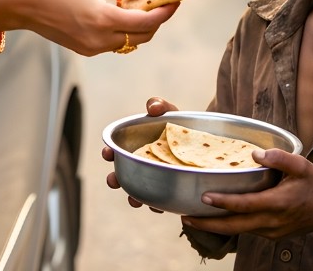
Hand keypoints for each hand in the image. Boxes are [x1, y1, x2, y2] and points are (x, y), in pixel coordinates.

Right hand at [0, 0, 177, 55]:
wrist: (20, 3)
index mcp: (102, 19)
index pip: (148, 22)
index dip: (166, 11)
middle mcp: (99, 39)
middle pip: (143, 36)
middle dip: (157, 19)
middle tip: (162, 0)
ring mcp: (92, 48)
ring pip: (130, 42)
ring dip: (141, 25)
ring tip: (142, 3)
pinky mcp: (85, 50)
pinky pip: (114, 42)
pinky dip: (124, 29)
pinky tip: (121, 11)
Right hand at [102, 97, 179, 211]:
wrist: (205, 141)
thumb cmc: (181, 125)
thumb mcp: (171, 113)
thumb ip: (160, 106)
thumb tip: (151, 107)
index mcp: (136, 146)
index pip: (117, 150)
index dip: (109, 152)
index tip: (107, 152)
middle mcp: (142, 164)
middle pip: (123, 173)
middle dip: (115, 178)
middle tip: (113, 180)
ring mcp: (155, 179)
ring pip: (139, 191)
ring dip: (133, 197)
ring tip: (134, 200)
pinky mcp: (169, 191)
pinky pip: (160, 201)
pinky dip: (157, 205)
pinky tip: (158, 206)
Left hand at [180, 147, 312, 239]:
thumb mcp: (303, 166)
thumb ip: (280, 158)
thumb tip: (255, 155)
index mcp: (278, 203)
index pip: (245, 205)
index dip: (223, 202)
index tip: (203, 197)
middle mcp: (271, 222)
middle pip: (233, 226)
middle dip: (207, 224)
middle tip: (185, 217)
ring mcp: (271, 232)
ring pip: (238, 231)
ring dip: (215, 226)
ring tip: (193, 217)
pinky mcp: (271, 235)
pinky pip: (246, 230)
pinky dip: (229, 225)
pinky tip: (216, 217)